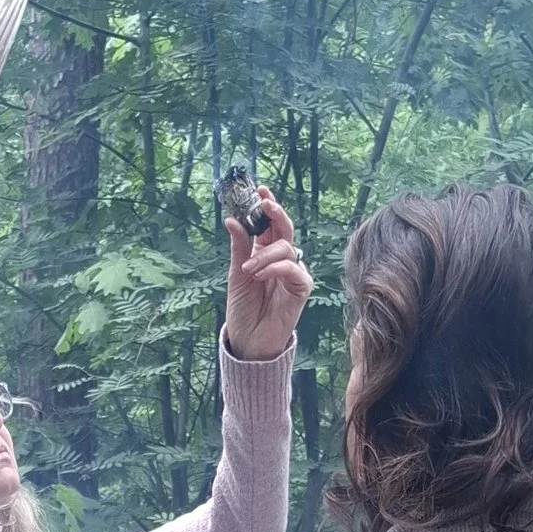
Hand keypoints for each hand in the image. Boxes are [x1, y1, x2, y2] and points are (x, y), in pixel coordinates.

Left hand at [222, 186, 312, 362]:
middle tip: (265, 205)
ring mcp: (292, 273)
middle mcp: (280, 260)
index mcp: (264, 253)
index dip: (268, 206)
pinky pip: (294, 269)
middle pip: (284, 230)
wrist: (249, 341)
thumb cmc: (243, 309)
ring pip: (287, 248)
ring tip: (248, 270)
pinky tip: (261, 276)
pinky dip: (276, 268)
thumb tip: (232, 219)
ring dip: (265, 254)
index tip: (261, 190)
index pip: (270, 224)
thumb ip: (239, 247)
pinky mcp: (301, 289)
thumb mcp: (236, 274)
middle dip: (276, 214)